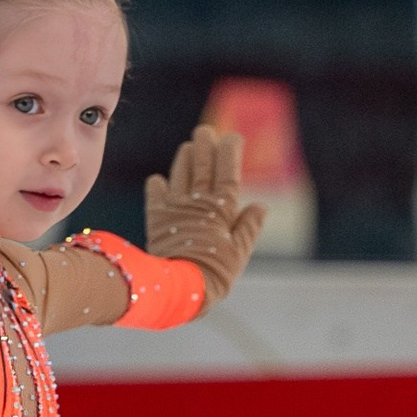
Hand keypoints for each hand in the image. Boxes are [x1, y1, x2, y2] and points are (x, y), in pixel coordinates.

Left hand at [144, 124, 267, 307]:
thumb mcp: (240, 252)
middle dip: (205, 145)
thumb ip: (249, 226)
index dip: (230, 152)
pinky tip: (158, 180)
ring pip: (181, 174)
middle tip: (205, 131)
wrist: (181, 285)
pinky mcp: (157, 218)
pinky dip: (157, 186)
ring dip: (184, 159)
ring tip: (187, 147)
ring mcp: (176, 208)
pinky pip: (156, 196)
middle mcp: (199, 202)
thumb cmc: (216, 272)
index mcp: (222, 208)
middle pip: (203, 166)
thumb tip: (261, 206)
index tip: (232, 137)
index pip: (228, 172)